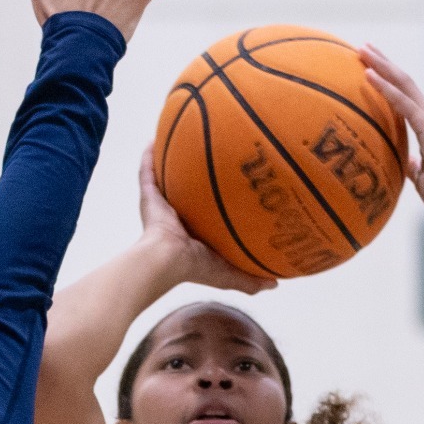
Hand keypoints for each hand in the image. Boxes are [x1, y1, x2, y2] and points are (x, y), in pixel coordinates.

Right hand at [137, 147, 275, 294]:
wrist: (166, 260)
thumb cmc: (194, 268)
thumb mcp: (228, 274)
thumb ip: (250, 279)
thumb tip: (276, 285)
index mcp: (194, 234)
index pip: (207, 215)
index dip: (217, 202)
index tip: (234, 187)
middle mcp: (177, 217)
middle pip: (188, 192)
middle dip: (197, 178)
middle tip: (213, 156)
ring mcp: (161, 206)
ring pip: (167, 179)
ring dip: (172, 162)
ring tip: (183, 138)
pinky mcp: (148, 197)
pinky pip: (147, 172)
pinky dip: (149, 156)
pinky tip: (155, 139)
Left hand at [360, 45, 423, 218]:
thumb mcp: (421, 177)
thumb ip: (412, 166)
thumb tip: (406, 162)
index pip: (404, 96)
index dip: (388, 80)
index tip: (370, 66)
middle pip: (403, 82)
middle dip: (383, 63)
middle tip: (364, 47)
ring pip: (402, 84)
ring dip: (382, 66)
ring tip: (363, 49)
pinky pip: (402, 102)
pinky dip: (384, 87)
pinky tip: (368, 75)